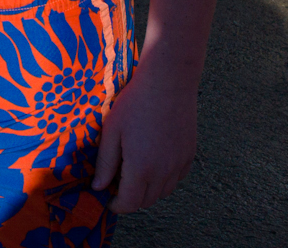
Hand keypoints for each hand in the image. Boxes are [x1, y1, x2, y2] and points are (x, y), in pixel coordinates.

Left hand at [93, 60, 197, 212]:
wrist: (168, 82)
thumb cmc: (134, 103)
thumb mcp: (111, 131)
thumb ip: (105, 163)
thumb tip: (98, 188)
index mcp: (142, 169)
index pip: (129, 203)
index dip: (116, 205)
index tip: (107, 197)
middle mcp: (164, 172)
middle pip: (146, 201)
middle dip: (130, 198)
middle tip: (116, 182)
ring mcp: (179, 164)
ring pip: (163, 192)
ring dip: (147, 190)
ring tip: (133, 170)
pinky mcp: (189, 155)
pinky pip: (176, 178)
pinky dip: (164, 179)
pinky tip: (153, 161)